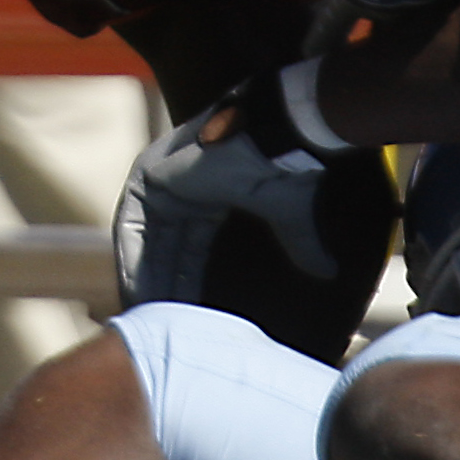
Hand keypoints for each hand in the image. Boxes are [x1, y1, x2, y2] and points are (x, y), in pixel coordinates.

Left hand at [114, 86, 340, 308]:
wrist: (276, 134)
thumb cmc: (285, 168)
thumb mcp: (289, 216)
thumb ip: (301, 245)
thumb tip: (328, 273)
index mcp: (211, 190)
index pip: (191, 243)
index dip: (189, 278)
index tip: (189, 314)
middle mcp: (182, 185)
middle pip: (165, 245)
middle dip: (164, 285)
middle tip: (163, 325)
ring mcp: (162, 178)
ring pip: (145, 239)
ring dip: (146, 277)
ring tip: (148, 316)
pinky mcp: (149, 175)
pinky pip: (131, 227)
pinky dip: (132, 259)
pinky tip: (139, 292)